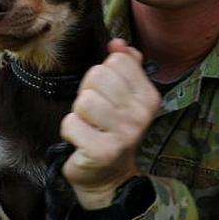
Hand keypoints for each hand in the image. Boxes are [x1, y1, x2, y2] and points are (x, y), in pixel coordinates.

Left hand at [60, 39, 160, 209]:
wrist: (108, 176)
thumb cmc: (111, 131)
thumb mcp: (123, 97)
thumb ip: (125, 66)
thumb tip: (118, 43)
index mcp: (148, 97)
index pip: (117, 61)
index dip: (102, 76)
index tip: (106, 96)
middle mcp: (140, 115)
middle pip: (99, 76)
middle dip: (88, 93)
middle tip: (95, 114)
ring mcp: (123, 134)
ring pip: (84, 100)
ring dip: (78, 114)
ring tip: (89, 127)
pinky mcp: (101, 151)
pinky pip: (71, 124)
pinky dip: (70, 132)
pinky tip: (82, 142)